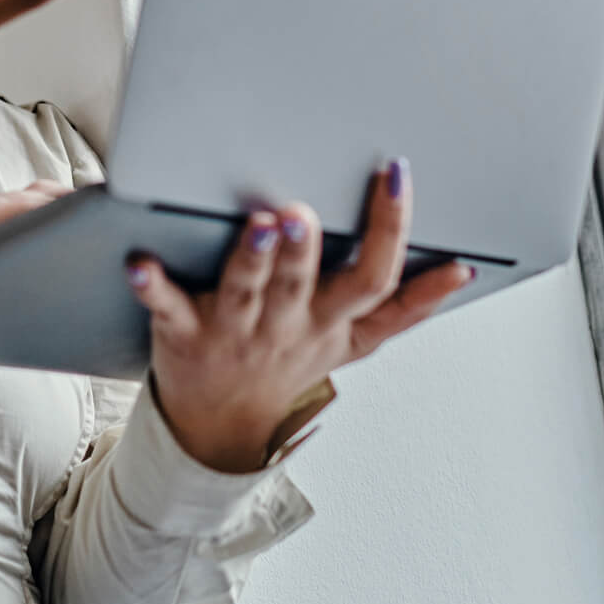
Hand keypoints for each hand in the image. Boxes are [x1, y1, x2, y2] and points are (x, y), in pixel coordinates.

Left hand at [127, 158, 471, 472]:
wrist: (222, 426)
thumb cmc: (291, 365)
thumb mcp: (358, 343)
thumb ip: (409, 306)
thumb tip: (464, 270)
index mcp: (331, 322)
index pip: (373, 278)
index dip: (390, 229)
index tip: (396, 176)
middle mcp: (286, 325)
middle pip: (304, 285)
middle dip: (305, 248)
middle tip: (303, 209)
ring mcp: (235, 331)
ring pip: (245, 292)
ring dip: (249, 259)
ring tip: (255, 224)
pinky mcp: (183, 333)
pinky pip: (166, 308)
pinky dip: (152, 286)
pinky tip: (140, 263)